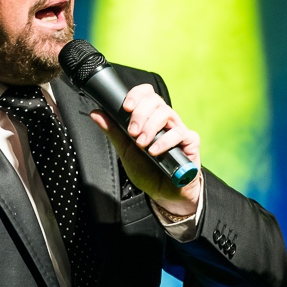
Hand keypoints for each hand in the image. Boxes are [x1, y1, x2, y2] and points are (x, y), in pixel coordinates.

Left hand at [89, 83, 201, 215]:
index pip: (146, 94)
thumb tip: (96, 113)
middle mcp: (165, 120)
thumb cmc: (147, 170)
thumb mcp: (125, 150)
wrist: (164, 192)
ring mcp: (178, 128)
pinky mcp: (190, 141)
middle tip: (132, 133)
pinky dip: (165, 141)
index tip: (127, 107)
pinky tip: (155, 151)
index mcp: (149, 117)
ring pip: (167, 113)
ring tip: (142, 144)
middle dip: (140, 114)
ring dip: (151, 127)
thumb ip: (113, 131)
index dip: (137, 95)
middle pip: (156, 100)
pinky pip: (180, 133)